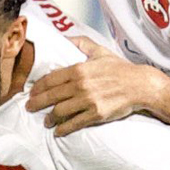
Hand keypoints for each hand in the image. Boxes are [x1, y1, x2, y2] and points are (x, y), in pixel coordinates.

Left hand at [25, 36, 157, 135]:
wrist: (140, 85)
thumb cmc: (120, 68)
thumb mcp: (100, 51)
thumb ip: (82, 43)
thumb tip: (66, 37)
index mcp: (79, 69)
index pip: (50, 79)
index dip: (38, 87)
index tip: (31, 92)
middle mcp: (80, 85)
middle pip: (51, 96)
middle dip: (37, 103)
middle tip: (30, 108)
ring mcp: (88, 101)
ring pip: (60, 111)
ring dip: (49, 118)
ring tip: (46, 121)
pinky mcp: (96, 114)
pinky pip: (74, 123)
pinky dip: (64, 129)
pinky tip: (59, 132)